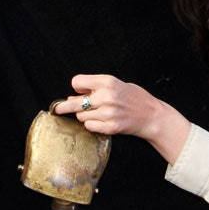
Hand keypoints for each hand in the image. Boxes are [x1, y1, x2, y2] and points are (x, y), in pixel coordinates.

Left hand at [54, 74, 191, 163]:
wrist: (152, 115)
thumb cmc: (135, 98)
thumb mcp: (117, 84)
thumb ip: (96, 88)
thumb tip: (72, 97)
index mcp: (108, 82)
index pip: (77, 82)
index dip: (77, 87)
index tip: (79, 91)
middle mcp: (106, 97)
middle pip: (75, 102)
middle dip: (63, 107)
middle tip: (56, 109)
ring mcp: (108, 113)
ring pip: (81, 117)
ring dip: (84, 115)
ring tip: (97, 113)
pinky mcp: (110, 127)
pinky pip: (90, 127)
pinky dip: (92, 125)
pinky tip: (101, 121)